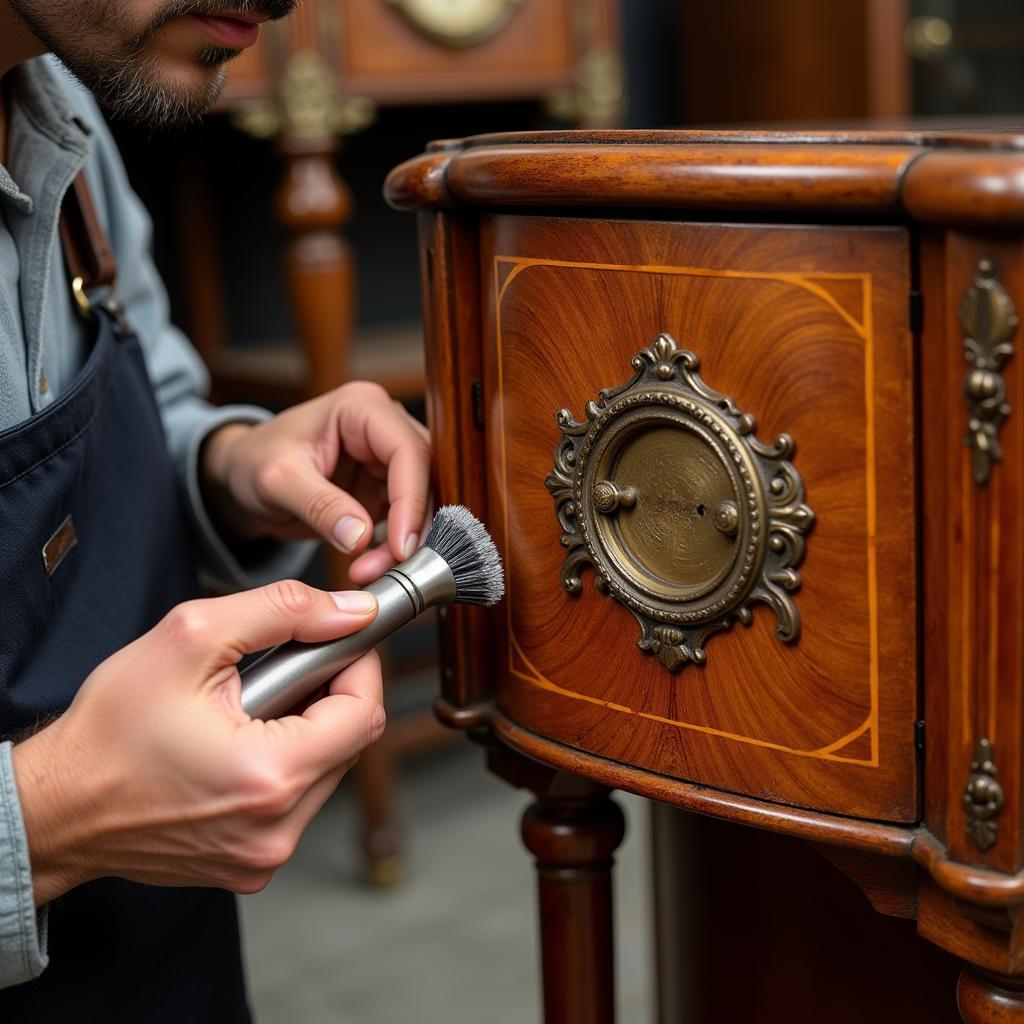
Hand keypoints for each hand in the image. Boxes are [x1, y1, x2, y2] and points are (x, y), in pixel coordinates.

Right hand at [11, 580, 384, 905]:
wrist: (56, 806)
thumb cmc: (110, 728)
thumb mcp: (191, 639)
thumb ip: (283, 612)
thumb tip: (352, 611)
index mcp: (271, 776)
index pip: (366, 712)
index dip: (358, 665)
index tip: (339, 641)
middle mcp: (277, 829)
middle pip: (350, 743)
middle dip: (326, 695)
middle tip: (277, 671)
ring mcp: (265, 855)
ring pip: (326, 772)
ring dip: (305, 732)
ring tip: (247, 712)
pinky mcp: (251, 866)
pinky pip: (296, 803)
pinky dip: (282, 767)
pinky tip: (237, 748)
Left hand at [201, 382, 430, 583]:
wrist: (240, 477)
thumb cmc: (253, 461)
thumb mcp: (276, 481)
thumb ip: (320, 506)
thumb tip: (361, 537)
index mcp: (362, 408)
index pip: (408, 450)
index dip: (412, 500)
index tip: (402, 546)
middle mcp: (384, 428)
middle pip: (425, 478)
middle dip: (412, 527)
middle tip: (390, 567)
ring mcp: (388, 459)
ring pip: (422, 504)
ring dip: (404, 543)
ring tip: (370, 572)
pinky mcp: (385, 489)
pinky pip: (406, 522)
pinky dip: (394, 549)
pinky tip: (372, 567)